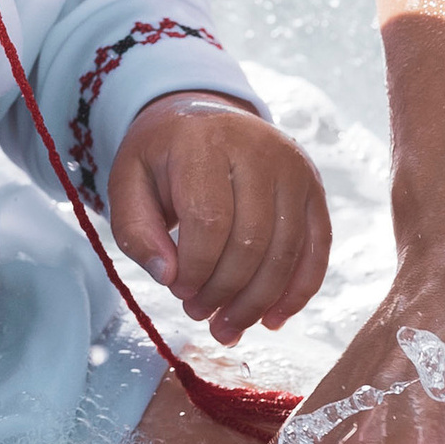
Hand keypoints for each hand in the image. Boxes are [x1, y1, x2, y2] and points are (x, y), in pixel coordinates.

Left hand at [106, 93, 330, 343]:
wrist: (203, 115)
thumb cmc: (162, 157)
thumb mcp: (128, 182)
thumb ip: (136, 232)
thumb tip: (168, 277)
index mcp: (205, 141)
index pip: (210, 220)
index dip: (195, 268)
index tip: (177, 290)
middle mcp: (259, 148)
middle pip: (252, 241)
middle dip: (223, 292)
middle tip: (198, 314)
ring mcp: (293, 166)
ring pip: (285, 251)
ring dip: (257, 303)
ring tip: (227, 327)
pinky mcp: (313, 187)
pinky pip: (316, 247)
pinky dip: (297, 291)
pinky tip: (272, 318)